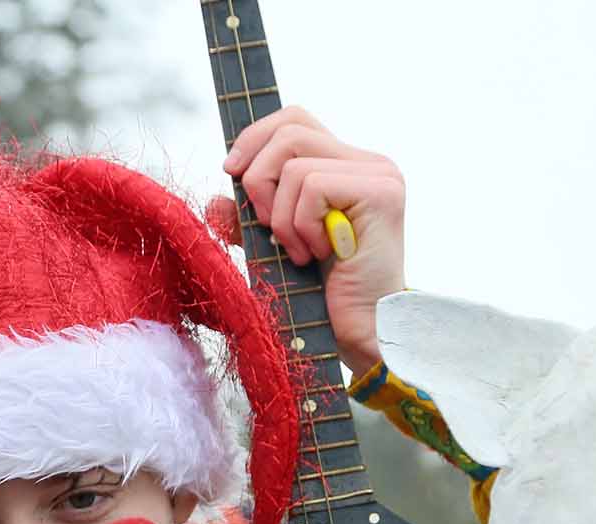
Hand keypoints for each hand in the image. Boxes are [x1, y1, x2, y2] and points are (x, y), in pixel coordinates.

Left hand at [217, 106, 405, 375]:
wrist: (359, 332)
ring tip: (299, 251)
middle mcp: (369, 162)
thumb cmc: (320, 294)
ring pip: (295, 164)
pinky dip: (299, 225)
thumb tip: (215, 199)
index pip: (294, 119)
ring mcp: (379, 174)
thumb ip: (248, 218)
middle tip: (265, 226)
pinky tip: (317, 254)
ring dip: (280, 216)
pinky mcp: (381, 192)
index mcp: (347, 166)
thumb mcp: (272, 245)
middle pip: (290, 131)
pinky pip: (311, 187)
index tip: (230, 172)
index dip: (255, 138)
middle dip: (259, 179)